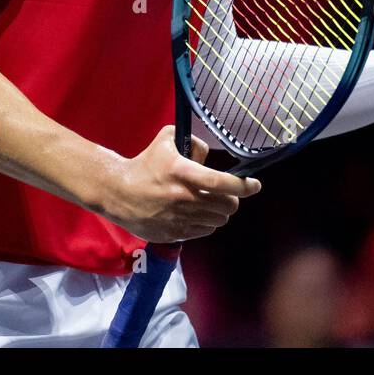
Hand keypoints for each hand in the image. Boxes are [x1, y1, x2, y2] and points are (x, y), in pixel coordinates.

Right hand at [101, 125, 260, 242]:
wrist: (118, 192)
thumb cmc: (145, 164)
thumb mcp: (167, 140)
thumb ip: (193, 143)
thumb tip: (209, 155)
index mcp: (182, 173)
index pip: (221, 182)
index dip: (243, 185)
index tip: (255, 185)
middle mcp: (183, 197)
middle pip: (226, 206)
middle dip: (232, 200)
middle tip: (227, 194)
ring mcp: (178, 218)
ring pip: (217, 221)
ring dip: (219, 213)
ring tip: (209, 203)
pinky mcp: (173, 234)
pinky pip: (203, 231)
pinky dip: (205, 223)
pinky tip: (196, 214)